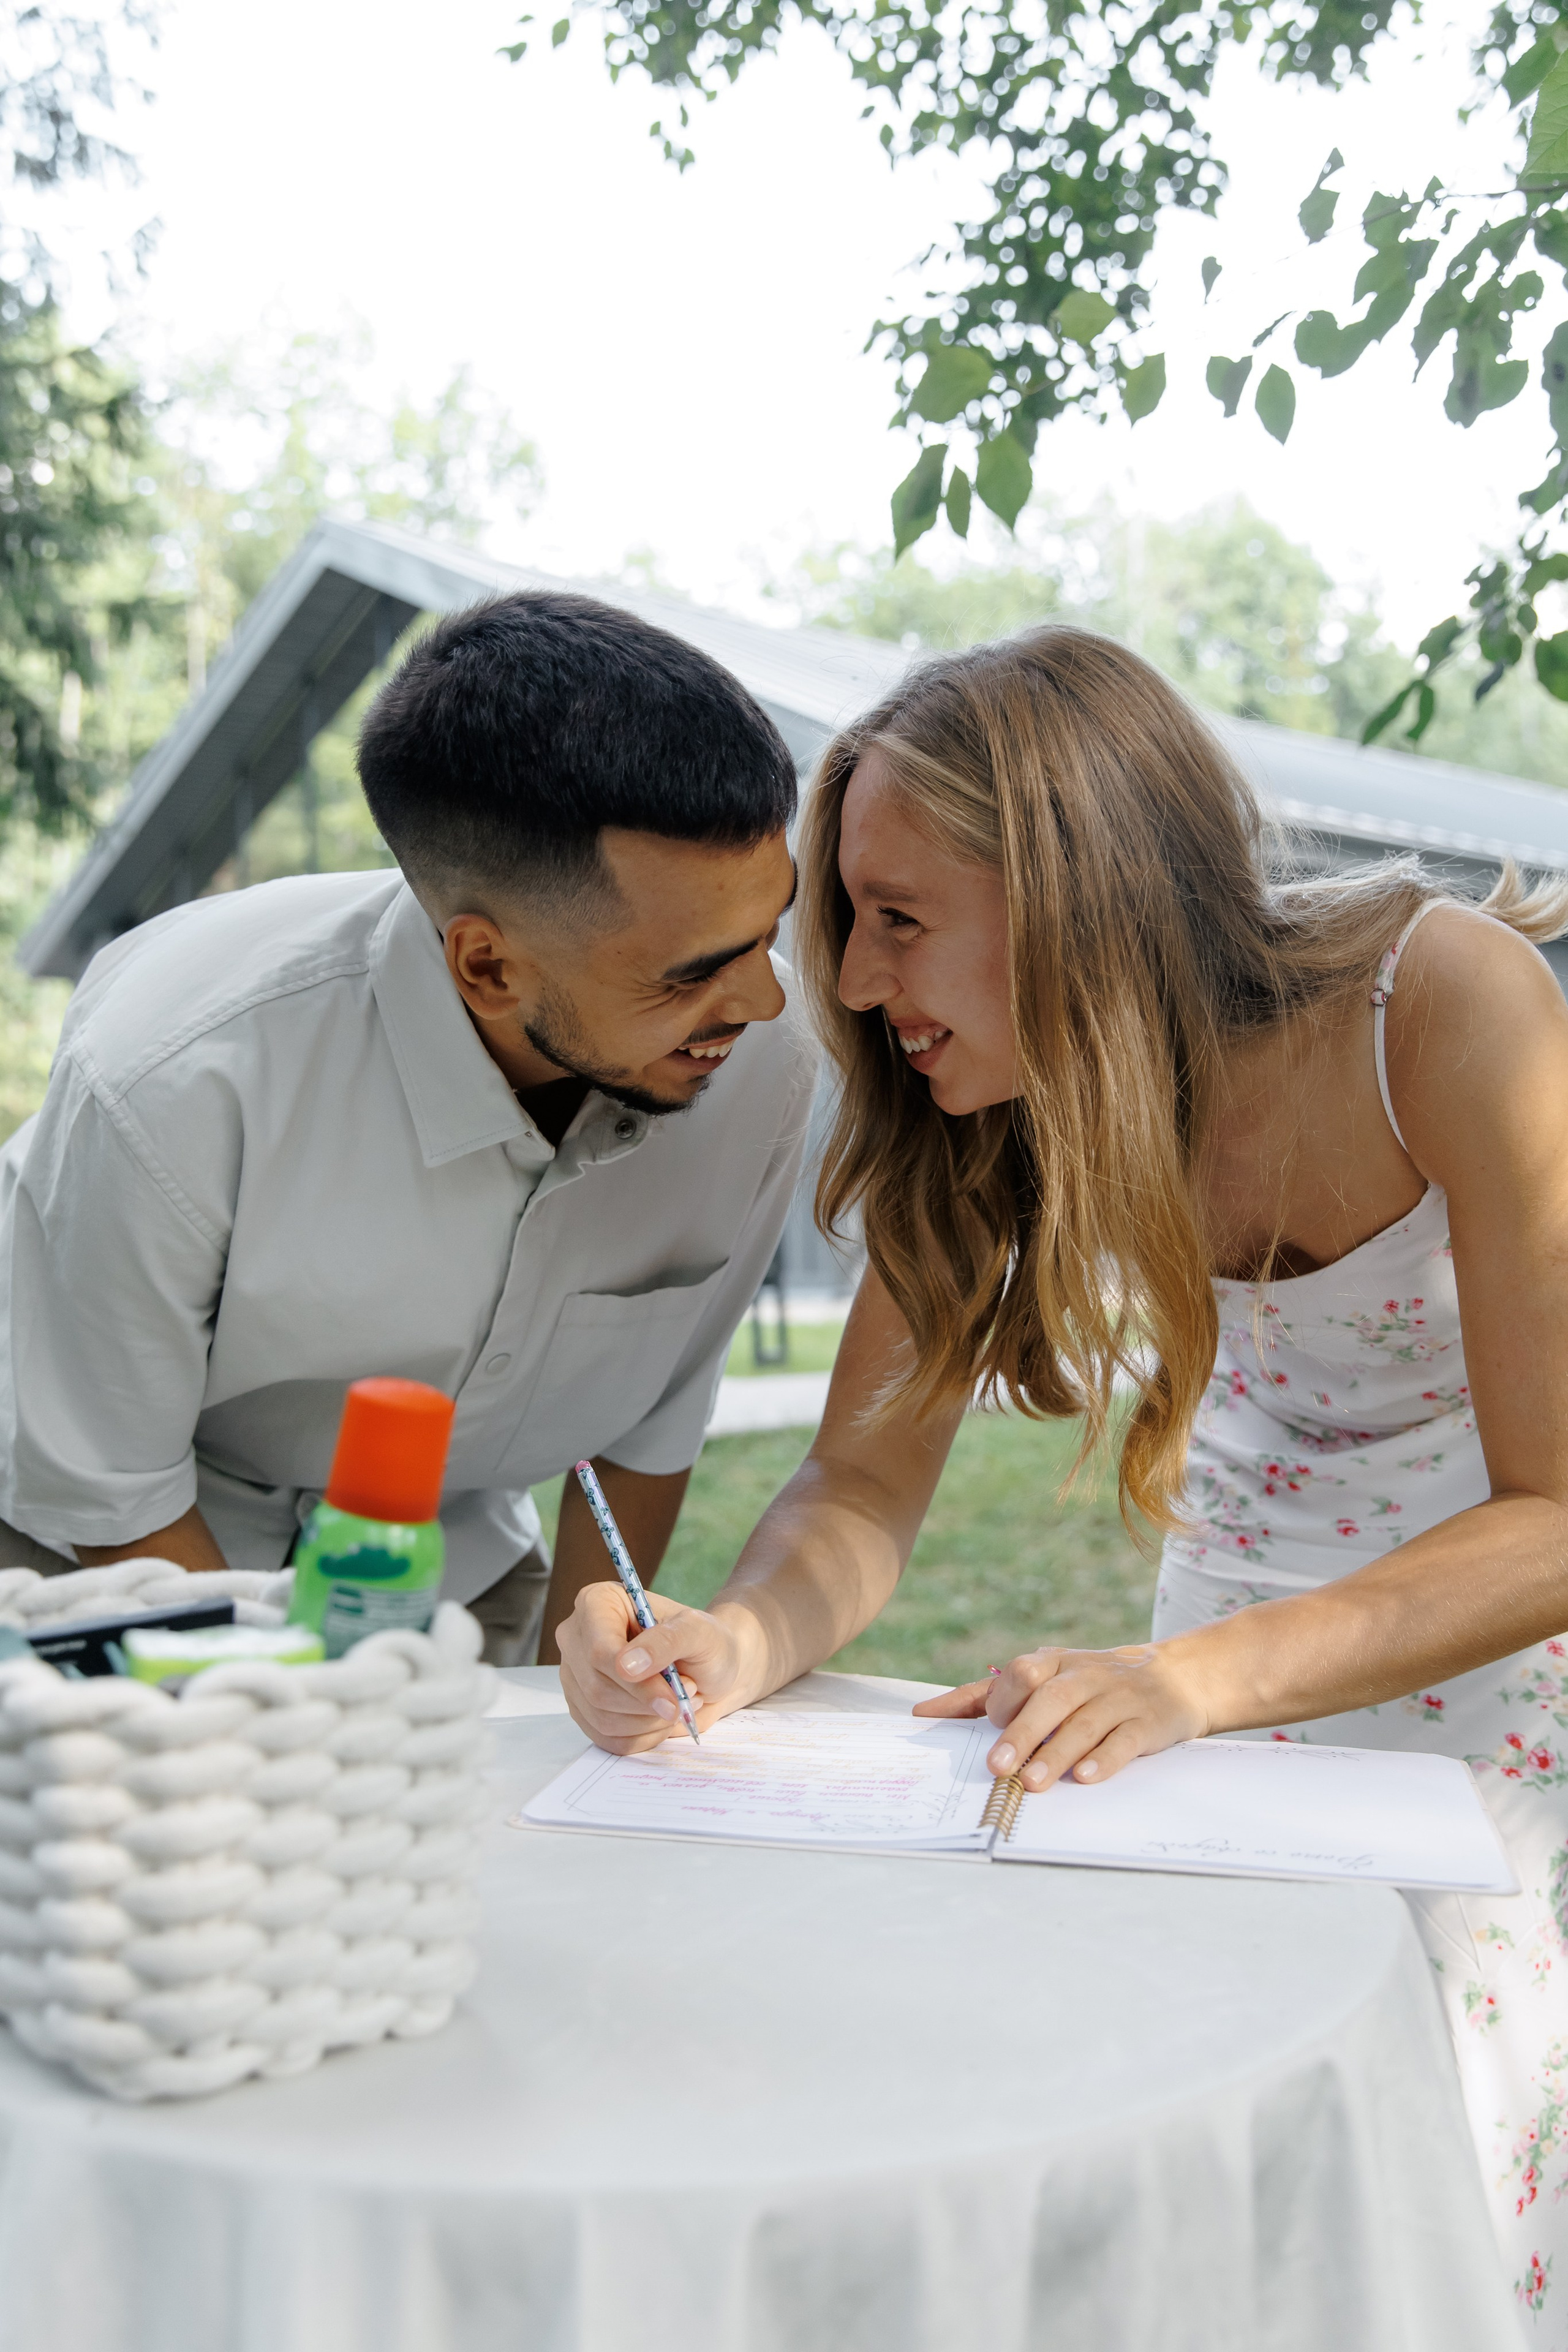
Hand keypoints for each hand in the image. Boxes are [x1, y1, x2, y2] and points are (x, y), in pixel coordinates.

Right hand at [556, 1581, 753, 1752]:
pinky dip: (643, 1736)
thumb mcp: (698, 1632)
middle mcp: (577, 1638)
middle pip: (597, 1689)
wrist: (708, 1669)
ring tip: (678, 1700)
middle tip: (688, 1693)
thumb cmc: (703, 1642)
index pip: (599, 1651)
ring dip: (650, 1721)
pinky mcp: (584, 1710)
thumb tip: (625, 1665)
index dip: (635, 1682)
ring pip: (602, 1718)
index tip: (672, 1699)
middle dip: (648, 1703)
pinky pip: (607, 1738)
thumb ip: (665, 1642)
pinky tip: (662, 1718)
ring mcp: (576, 1677)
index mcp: (598, 1603)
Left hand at [912, 1642, 1209, 1788]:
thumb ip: (984, 1695)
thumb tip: (924, 1714)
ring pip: (1084, 1723)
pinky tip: (1086, 1777)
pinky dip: (1105, 1757)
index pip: (1023, 1673)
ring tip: (1032, 1783)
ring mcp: (1118, 1698)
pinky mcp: (1147, 1722)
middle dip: (1022, 1731)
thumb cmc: (1090, 1684)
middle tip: (997, 1766)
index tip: (988, 1727)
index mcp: (1054, 1663)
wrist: (1176, 1677)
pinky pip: (1125, 1739)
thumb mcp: (1044, 1678)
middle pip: (1050, 1698)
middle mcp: (1085, 1675)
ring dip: (1057, 1754)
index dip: (1005, 1699)